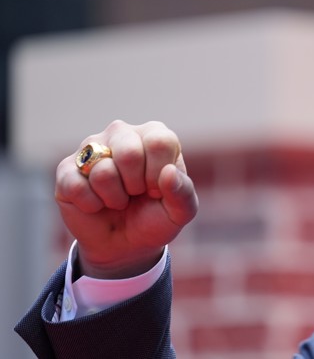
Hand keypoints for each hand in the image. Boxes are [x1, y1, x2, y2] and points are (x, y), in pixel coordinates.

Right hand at [55, 120, 198, 278]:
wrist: (125, 244)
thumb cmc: (155, 218)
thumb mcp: (180, 212)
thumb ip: (182, 192)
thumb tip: (168, 172)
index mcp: (155, 135)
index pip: (159, 143)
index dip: (158, 176)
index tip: (156, 189)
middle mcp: (122, 133)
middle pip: (129, 153)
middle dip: (135, 186)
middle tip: (135, 193)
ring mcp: (91, 148)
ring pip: (103, 172)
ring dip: (114, 198)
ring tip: (118, 199)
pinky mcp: (67, 169)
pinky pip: (77, 187)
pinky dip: (92, 205)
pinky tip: (97, 204)